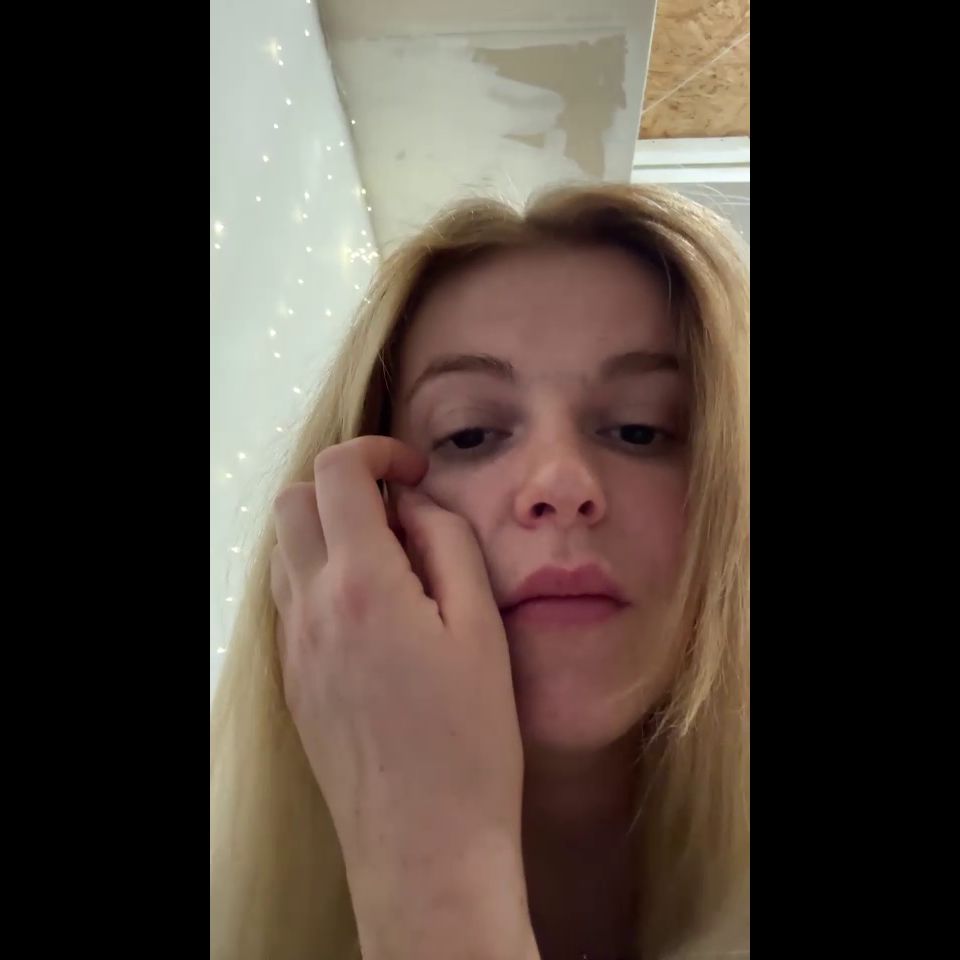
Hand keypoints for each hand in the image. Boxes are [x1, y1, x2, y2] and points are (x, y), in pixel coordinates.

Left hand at [271, 436, 534, 959]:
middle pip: (294, 503)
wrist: (424, 843)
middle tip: (399, 511)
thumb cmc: (468, 741)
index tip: (413, 471)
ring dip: (327, 530)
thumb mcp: (482, 628)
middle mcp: (312, 608)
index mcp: (362, 584)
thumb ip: (448, 544)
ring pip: (284, 550)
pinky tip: (372, 609)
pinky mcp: (294, 679)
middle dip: (343, 484)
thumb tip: (415, 504)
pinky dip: (320, 575)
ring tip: (389, 560)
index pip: (338, 474)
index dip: (377, 452)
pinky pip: (290, 598)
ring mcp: (294, 646)